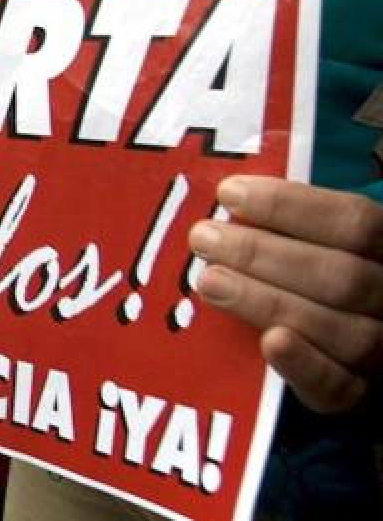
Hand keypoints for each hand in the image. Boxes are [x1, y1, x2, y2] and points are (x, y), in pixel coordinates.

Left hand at [190, 175, 382, 412]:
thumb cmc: (305, 269)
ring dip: (266, 301)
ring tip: (208, 280)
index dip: (291, 206)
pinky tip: (270, 342)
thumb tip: (255, 173)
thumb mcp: (314, 235)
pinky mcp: (353, 394)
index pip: (356, 221)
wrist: (322, 342)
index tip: (228, 194)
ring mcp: (379, 349)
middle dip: (263, 254)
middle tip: (203, 238)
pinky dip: (304, 364)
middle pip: (342, 276)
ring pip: (339, 329)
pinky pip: (338, 386)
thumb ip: (298, 211)